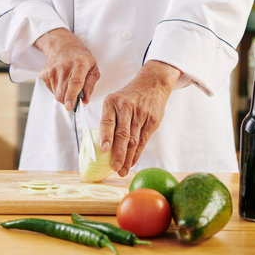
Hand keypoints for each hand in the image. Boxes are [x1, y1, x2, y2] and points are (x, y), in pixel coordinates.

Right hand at [35, 28, 99, 109]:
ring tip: (68, 84)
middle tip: (75, 99)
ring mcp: (52, 70)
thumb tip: (85, 100)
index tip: (70, 106)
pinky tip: (61, 80)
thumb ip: (90, 85)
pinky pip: (51, 90)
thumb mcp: (92, 67)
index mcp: (79, 64)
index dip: (72, 96)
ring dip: (64, 95)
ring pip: (57, 94)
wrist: (61, 44)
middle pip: (63, 92)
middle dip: (69, 101)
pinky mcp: (44, 74)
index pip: (74, 82)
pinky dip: (58, 90)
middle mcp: (64, 66)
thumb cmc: (79, 56)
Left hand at [99, 61, 181, 175]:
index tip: (104, 149)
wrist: (152, 84)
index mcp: (112, 102)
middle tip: (114, 167)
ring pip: (134, 140)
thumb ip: (109, 119)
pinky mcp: (152, 120)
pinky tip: (132, 162)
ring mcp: (141, 114)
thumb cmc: (129, 96)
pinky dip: (137, 153)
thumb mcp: (115, 100)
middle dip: (118, 153)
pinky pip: (143, 140)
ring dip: (128, 158)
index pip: (108, 121)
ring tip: (122, 170)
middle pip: (122, 134)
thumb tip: (101, 145)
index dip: (106, 136)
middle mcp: (126, 108)